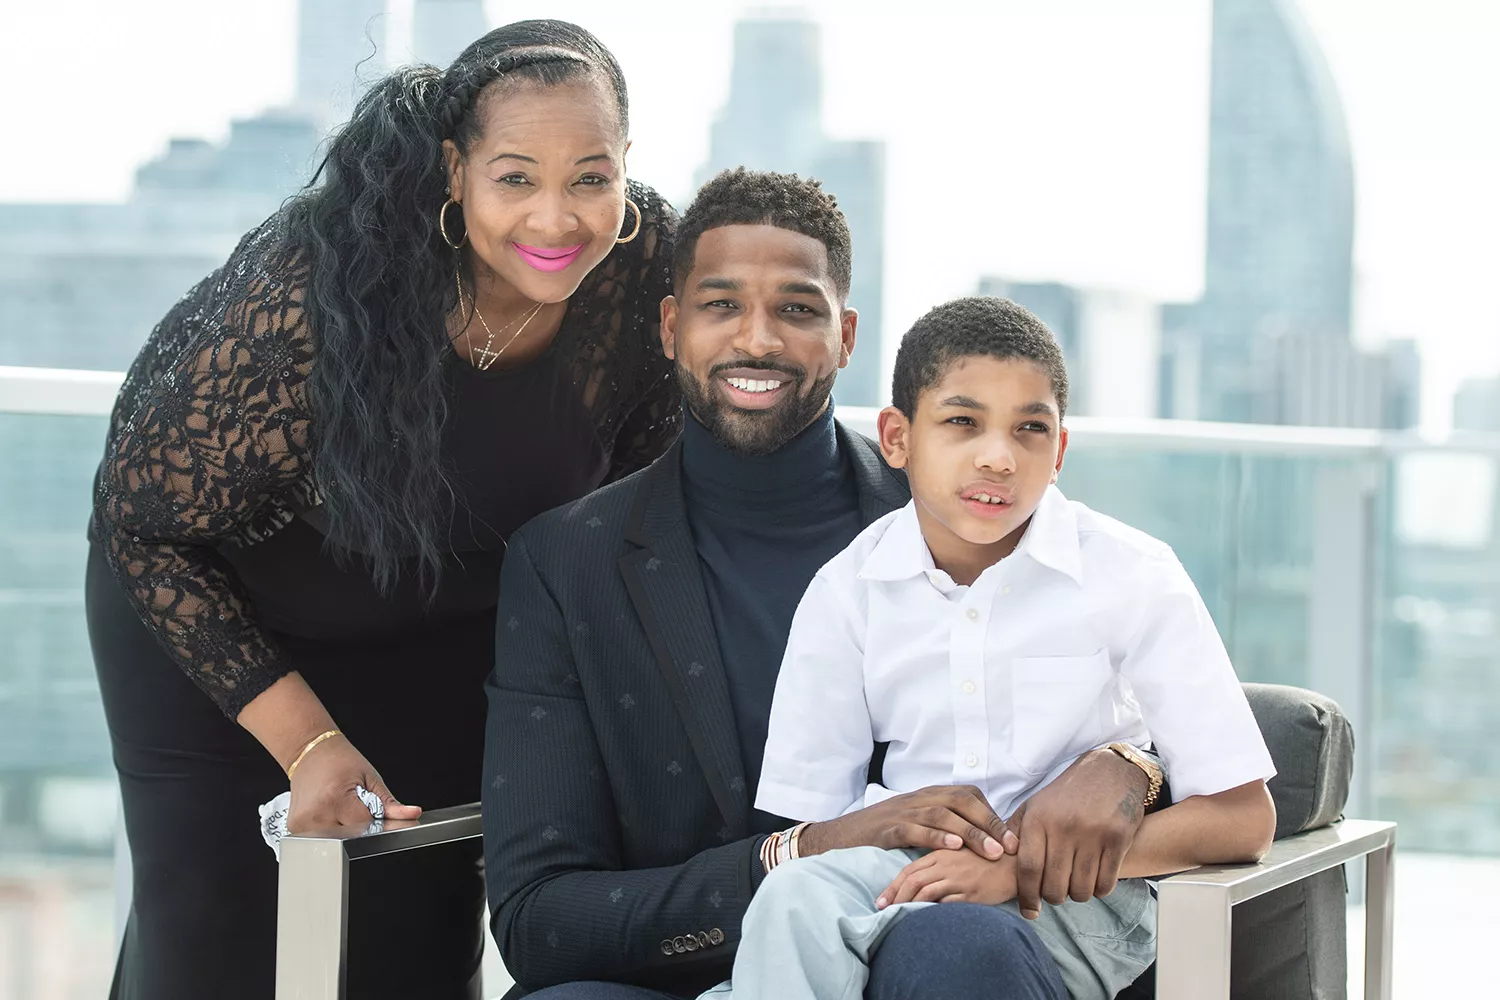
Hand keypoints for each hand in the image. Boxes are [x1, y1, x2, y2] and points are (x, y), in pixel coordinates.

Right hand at [286, 734, 421, 833]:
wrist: (310, 752)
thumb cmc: (341, 762)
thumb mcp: (371, 778)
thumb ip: (391, 803)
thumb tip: (413, 814)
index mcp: (336, 799)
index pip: (367, 827)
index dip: (376, 822)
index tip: (376, 812)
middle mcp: (316, 814)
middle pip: (352, 837)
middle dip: (361, 827)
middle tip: (356, 807)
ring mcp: (302, 824)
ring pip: (336, 841)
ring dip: (345, 830)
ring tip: (340, 809)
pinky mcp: (294, 829)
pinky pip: (321, 839)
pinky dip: (331, 830)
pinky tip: (329, 813)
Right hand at [798, 785, 1009, 859]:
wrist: (840, 836)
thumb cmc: (883, 834)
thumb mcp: (917, 824)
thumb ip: (943, 825)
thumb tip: (982, 841)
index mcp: (928, 795)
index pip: (969, 795)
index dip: (993, 814)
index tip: (1012, 837)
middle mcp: (918, 798)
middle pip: (961, 801)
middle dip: (990, 823)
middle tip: (1011, 846)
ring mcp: (902, 811)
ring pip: (943, 814)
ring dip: (971, 832)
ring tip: (992, 851)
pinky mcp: (887, 828)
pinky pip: (915, 828)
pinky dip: (936, 836)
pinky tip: (954, 848)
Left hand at [877, 849, 1017, 907]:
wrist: (1016, 861)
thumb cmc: (985, 859)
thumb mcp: (958, 856)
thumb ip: (938, 865)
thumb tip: (916, 884)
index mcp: (941, 853)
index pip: (910, 870)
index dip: (893, 886)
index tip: (881, 900)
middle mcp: (947, 865)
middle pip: (913, 881)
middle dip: (895, 898)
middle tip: (883, 911)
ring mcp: (959, 879)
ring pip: (926, 892)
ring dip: (909, 906)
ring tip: (899, 917)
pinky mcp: (972, 893)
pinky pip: (947, 904)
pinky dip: (933, 912)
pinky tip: (925, 920)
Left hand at [1002, 749, 1148, 918]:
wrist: (1110, 770)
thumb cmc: (1068, 794)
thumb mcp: (1036, 805)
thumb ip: (1016, 832)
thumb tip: (995, 860)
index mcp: (1039, 819)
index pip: (1028, 869)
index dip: (1027, 897)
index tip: (1029, 911)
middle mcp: (1064, 826)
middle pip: (1054, 885)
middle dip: (1054, 897)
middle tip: (1056, 893)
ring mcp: (1092, 833)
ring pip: (1081, 889)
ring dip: (1077, 894)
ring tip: (1076, 885)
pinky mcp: (1118, 839)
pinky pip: (1106, 883)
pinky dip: (1100, 890)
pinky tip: (1095, 880)